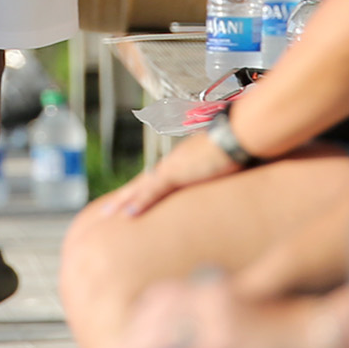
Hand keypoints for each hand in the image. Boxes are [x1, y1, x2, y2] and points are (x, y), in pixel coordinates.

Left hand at [97, 119, 240, 217]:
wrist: (241, 133)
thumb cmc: (239, 144)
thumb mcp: (228, 163)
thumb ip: (220, 171)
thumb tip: (227, 177)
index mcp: (183, 160)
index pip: (158, 177)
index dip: (143, 189)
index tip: (131, 199)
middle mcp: (174, 162)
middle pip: (144, 181)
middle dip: (127, 195)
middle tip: (108, 210)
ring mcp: (174, 167)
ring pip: (143, 186)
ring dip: (125, 200)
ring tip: (107, 214)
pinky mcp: (178, 173)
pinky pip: (154, 190)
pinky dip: (140, 201)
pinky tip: (129, 214)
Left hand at [114, 276, 328, 347]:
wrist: (313, 329)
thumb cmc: (283, 330)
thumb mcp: (247, 318)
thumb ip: (222, 325)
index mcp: (216, 290)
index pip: (165, 297)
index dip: (142, 318)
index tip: (129, 337)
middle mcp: (211, 298)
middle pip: (155, 314)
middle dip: (132, 337)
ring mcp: (215, 319)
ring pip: (161, 336)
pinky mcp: (222, 343)